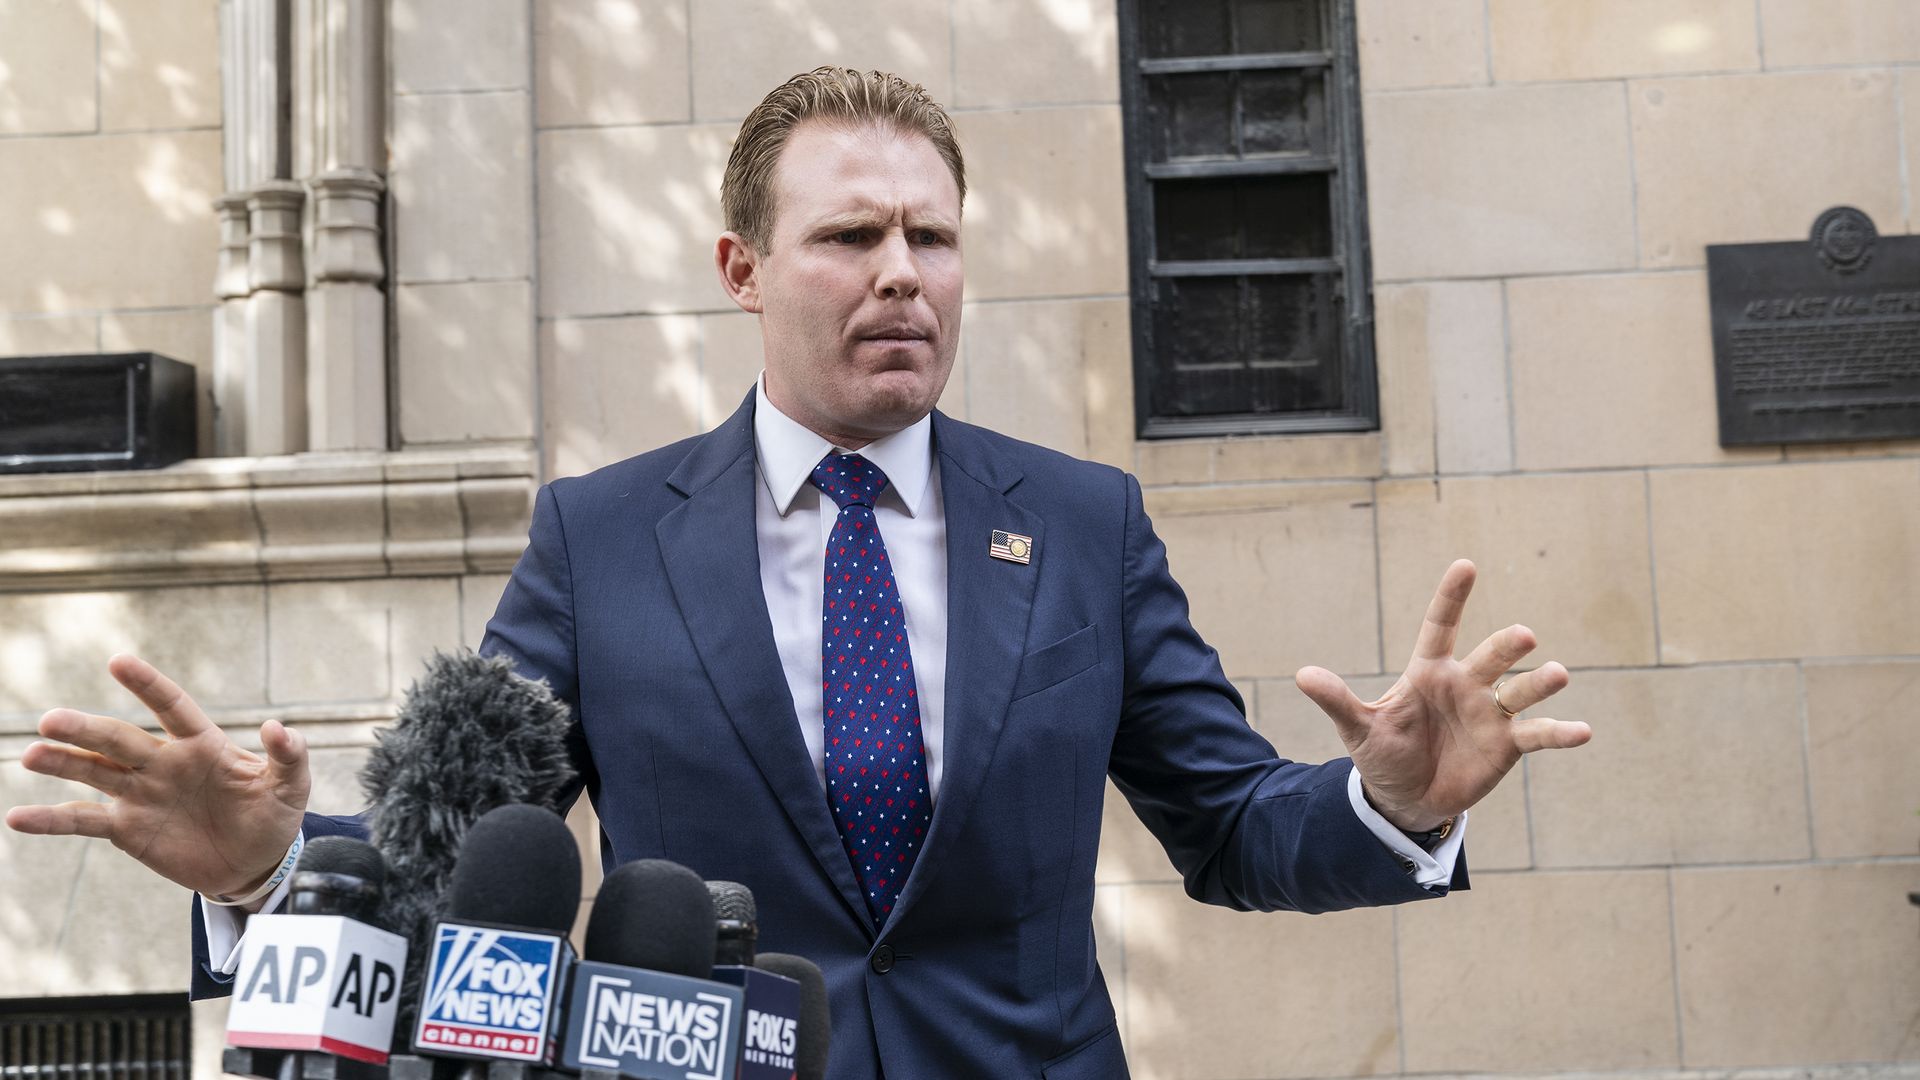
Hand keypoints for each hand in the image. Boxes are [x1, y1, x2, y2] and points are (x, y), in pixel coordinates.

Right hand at [4, 654, 309, 897]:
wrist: (254, 864)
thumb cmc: (272, 816)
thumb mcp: (291, 787)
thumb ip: (289, 756)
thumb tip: (279, 727)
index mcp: (202, 744)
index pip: (172, 707)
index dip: (148, 685)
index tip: (119, 662)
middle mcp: (163, 762)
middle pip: (120, 739)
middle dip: (86, 729)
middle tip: (51, 720)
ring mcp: (141, 794)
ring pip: (94, 771)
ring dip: (63, 762)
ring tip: (31, 754)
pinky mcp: (127, 828)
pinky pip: (83, 820)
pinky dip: (51, 820)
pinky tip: (17, 818)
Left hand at [1295, 559, 1589, 831]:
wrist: (1404, 797)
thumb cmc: (1383, 754)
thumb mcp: (1358, 729)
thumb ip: (1337, 701)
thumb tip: (1302, 675)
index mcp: (1428, 672)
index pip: (1440, 627)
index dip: (1451, 598)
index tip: (1465, 566)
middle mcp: (1465, 685)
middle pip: (1490, 657)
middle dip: (1506, 646)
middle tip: (1523, 636)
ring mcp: (1490, 713)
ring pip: (1520, 691)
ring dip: (1540, 683)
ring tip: (1558, 673)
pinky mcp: (1508, 745)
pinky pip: (1538, 735)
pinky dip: (1560, 733)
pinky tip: (1583, 731)